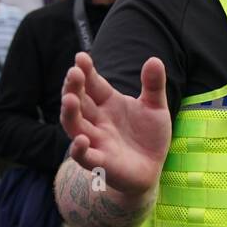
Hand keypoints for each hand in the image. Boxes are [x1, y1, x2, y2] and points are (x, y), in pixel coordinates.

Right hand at [59, 51, 170, 198]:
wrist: (151, 169)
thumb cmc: (148, 136)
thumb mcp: (156, 107)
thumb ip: (153, 85)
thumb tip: (154, 59)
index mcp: (108, 103)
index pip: (93, 84)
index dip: (86, 72)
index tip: (81, 57)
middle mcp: (97, 120)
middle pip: (80, 102)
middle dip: (74, 87)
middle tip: (73, 72)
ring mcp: (96, 141)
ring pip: (75, 126)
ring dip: (70, 113)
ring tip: (69, 99)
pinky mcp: (100, 162)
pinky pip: (84, 156)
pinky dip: (79, 149)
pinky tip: (81, 139)